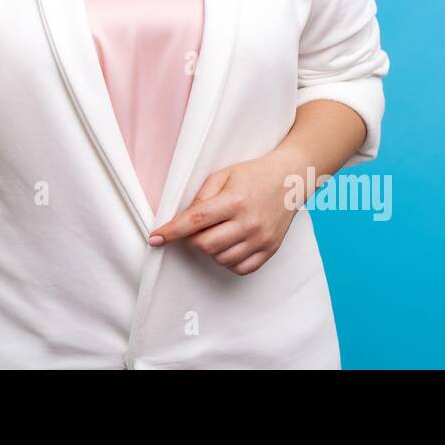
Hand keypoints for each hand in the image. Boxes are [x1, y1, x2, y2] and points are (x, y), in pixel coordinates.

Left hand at [147, 152, 300, 275]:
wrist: (289, 180)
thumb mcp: (223, 175)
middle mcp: (249, 223)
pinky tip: (227, 245)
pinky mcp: (269, 250)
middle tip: (192, 230)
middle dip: (190, 240)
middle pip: (206, 245)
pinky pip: (240, 268)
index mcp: (235, 201)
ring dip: (209, 250)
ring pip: (220, 259)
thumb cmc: (252, 175)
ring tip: (214, 233)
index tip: (155, 238)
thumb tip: (183, 220)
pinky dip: (227, 261)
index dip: (172, 231)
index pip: (195, 220)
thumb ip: (202, 197)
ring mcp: (261, 239)